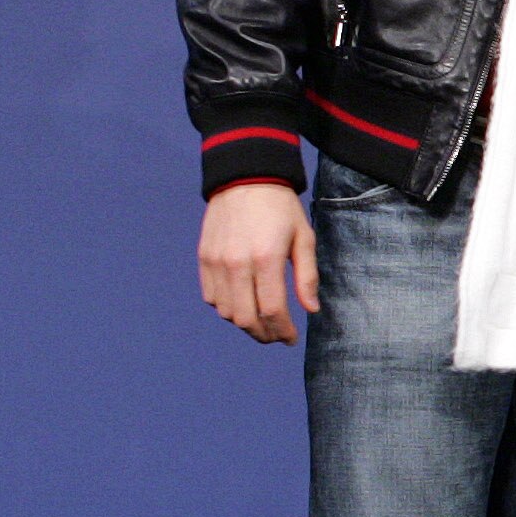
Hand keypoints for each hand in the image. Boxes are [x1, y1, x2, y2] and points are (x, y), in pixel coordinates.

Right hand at [199, 180, 317, 344]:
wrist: (245, 178)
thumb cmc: (281, 208)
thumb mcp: (304, 238)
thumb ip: (307, 277)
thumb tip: (311, 310)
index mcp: (266, 258)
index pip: (272, 311)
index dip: (282, 331)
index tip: (291, 339)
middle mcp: (237, 263)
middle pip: (246, 318)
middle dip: (264, 335)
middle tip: (277, 337)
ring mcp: (216, 261)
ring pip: (226, 311)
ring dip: (245, 324)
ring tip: (262, 323)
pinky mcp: (204, 258)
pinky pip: (211, 297)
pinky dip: (226, 308)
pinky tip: (242, 305)